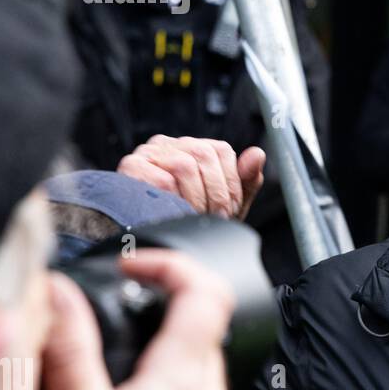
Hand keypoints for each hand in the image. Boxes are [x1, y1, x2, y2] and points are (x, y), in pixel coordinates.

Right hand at [42, 251, 237, 389]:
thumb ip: (72, 356)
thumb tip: (59, 295)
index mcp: (184, 374)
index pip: (206, 287)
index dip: (170, 261)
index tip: (132, 263)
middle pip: (198, 320)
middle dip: (154, 303)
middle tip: (112, 304)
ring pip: (194, 360)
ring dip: (157, 345)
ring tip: (111, 359)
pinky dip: (161, 384)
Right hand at [117, 135, 263, 219]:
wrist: (148, 245)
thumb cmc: (185, 221)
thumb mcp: (223, 205)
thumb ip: (244, 180)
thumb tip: (257, 154)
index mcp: (190, 147)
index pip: (220, 149)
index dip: (231, 182)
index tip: (230, 208)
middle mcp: (168, 144)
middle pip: (205, 154)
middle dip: (216, 193)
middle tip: (215, 217)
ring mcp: (146, 153)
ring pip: (185, 166)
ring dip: (196, 199)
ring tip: (195, 217)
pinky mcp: (130, 168)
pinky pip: (162, 180)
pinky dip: (174, 201)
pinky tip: (174, 214)